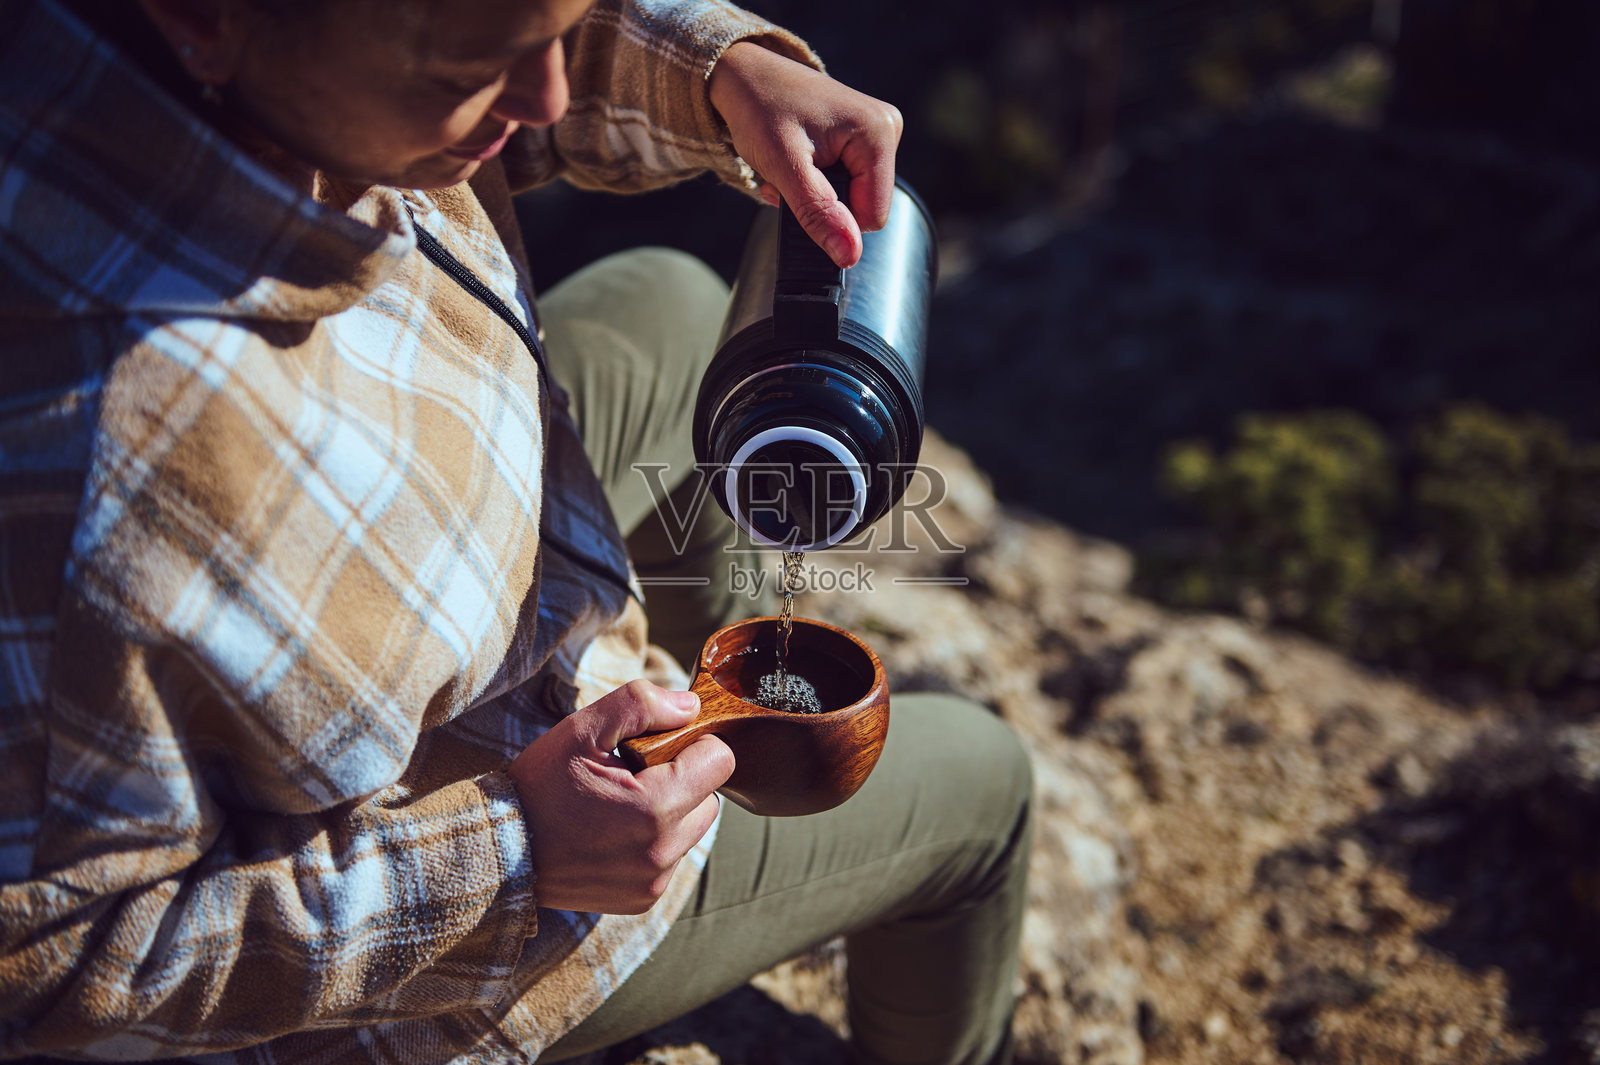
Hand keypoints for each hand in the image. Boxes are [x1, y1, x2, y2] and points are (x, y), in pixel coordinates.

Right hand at [507, 680, 732, 913]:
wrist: (500, 850)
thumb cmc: (540, 785)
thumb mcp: (582, 730)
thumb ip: (641, 706)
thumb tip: (692, 706)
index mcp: (655, 808)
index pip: (720, 762)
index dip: (692, 744)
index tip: (655, 746)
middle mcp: (661, 853)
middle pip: (710, 798)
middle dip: (682, 780)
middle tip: (633, 774)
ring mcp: (653, 882)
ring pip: (692, 829)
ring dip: (671, 812)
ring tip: (622, 804)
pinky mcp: (642, 900)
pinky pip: (671, 859)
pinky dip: (654, 842)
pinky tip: (614, 833)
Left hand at [709, 41, 903, 267]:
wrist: (744, 74)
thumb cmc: (759, 107)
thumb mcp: (784, 166)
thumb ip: (818, 212)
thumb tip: (849, 255)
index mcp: (877, 133)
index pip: (873, 216)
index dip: (833, 219)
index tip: (797, 194)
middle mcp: (887, 129)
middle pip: (864, 206)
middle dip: (822, 205)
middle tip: (787, 179)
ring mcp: (877, 131)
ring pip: (854, 197)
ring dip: (816, 194)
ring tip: (790, 168)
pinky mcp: (864, 137)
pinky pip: (849, 181)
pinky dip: (818, 181)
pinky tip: (799, 161)